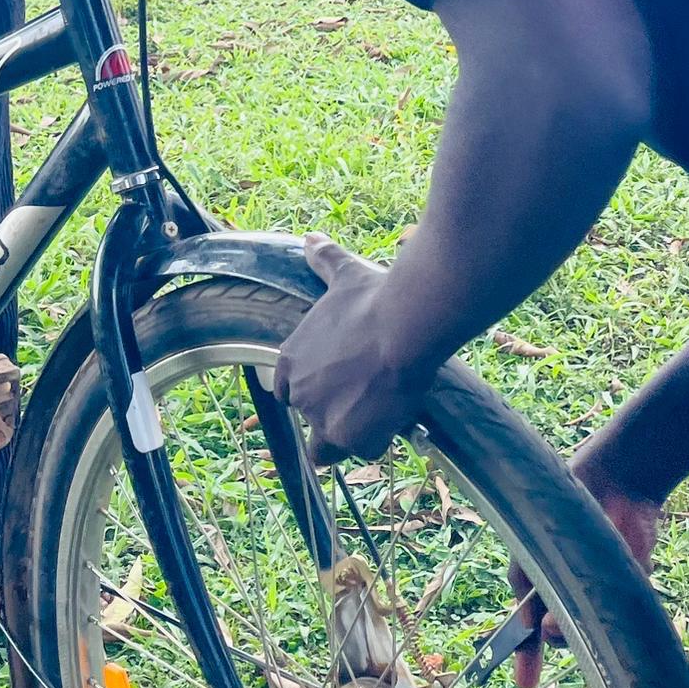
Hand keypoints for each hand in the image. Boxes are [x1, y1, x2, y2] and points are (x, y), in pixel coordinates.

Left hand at [272, 237, 442, 466]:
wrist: (402, 324)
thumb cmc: (372, 298)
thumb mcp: (343, 276)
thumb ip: (324, 261)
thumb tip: (311, 238)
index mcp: (290, 361)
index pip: (286, 392)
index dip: (312, 390)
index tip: (335, 384)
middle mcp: (299, 393)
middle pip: (310, 420)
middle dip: (333, 414)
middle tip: (362, 399)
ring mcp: (322, 418)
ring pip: (330, 445)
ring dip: (351, 434)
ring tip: (377, 418)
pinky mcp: (351, 437)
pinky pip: (364, 449)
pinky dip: (379, 438)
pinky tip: (396, 419)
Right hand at [510, 443, 663, 687]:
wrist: (618, 476)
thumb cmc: (563, 505)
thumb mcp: (534, 546)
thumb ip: (531, 589)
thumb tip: (540, 631)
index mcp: (540, 577)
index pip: (528, 626)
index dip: (525, 655)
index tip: (525, 683)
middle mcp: (570, 587)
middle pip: (560, 630)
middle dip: (557, 634)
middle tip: (554, 627)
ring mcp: (601, 587)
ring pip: (593, 625)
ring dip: (587, 620)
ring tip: (585, 592)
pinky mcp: (633, 581)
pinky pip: (627, 606)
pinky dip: (622, 599)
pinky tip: (621, 569)